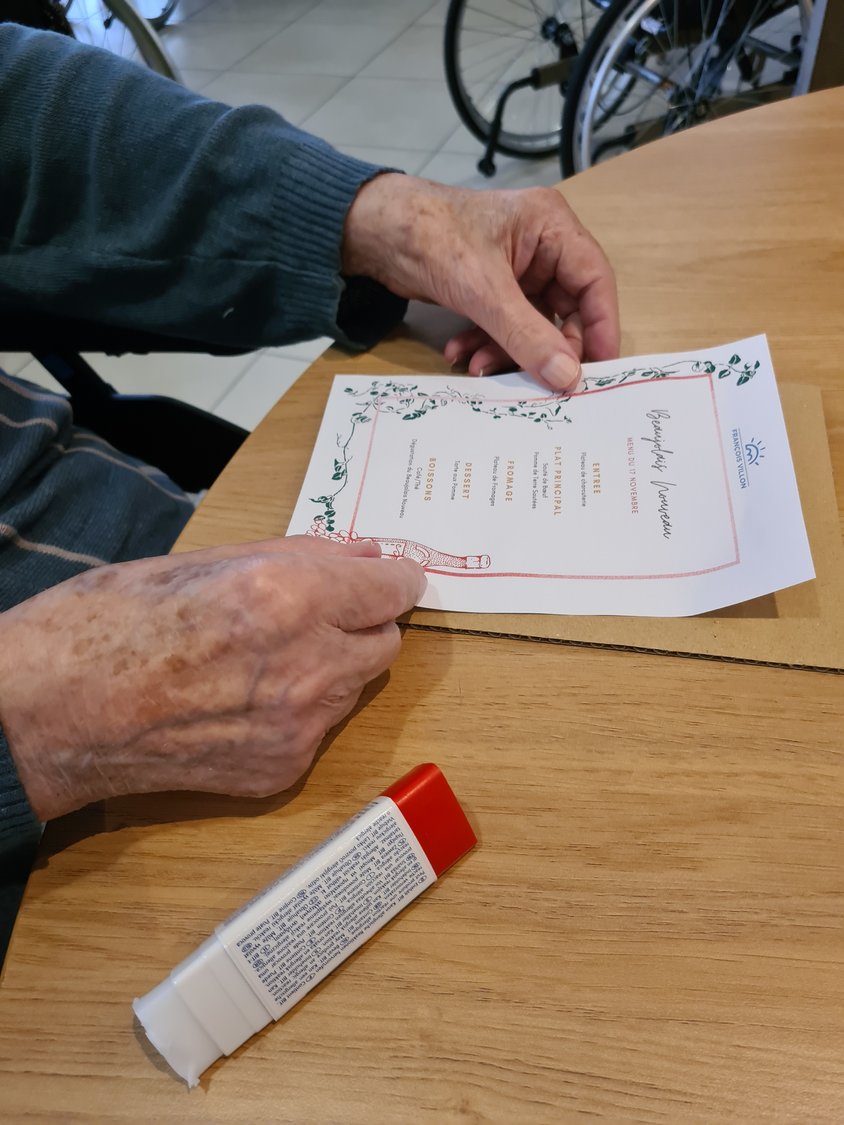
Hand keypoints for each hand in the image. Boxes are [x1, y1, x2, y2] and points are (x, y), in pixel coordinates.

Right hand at [0, 536, 424, 819]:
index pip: (390, 588)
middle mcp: (306, 667)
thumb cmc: (105, 626)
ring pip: (353, 688)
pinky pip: (318, 732)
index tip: (384, 576)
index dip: (388, 578)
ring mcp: (297, 729)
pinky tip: (237, 701)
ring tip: (255, 658)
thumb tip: (362, 552)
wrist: (48, 715)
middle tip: (310, 614)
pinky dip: (297, 713)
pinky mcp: (280, 773)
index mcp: (288, 598)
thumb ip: (299, 555)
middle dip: (360, 623)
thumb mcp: (201, 560)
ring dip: (329, 667)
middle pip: (385, 643)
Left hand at [343, 174, 618, 391]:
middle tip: (536, 381)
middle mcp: (541, 245)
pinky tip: (461, 354)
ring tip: (479, 367)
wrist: (373, 231)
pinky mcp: (491, 287)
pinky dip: (486, 343)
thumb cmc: (430, 237)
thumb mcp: (483, 292)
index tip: (599, 370)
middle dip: (543, 348)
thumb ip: (527, 336)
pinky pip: (504, 325)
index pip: (595, 281)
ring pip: (531, 324)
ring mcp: (516, 269)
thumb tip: (567, 377)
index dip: (601, 327)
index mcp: (552, 227)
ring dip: (506, 351)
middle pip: (566, 309)